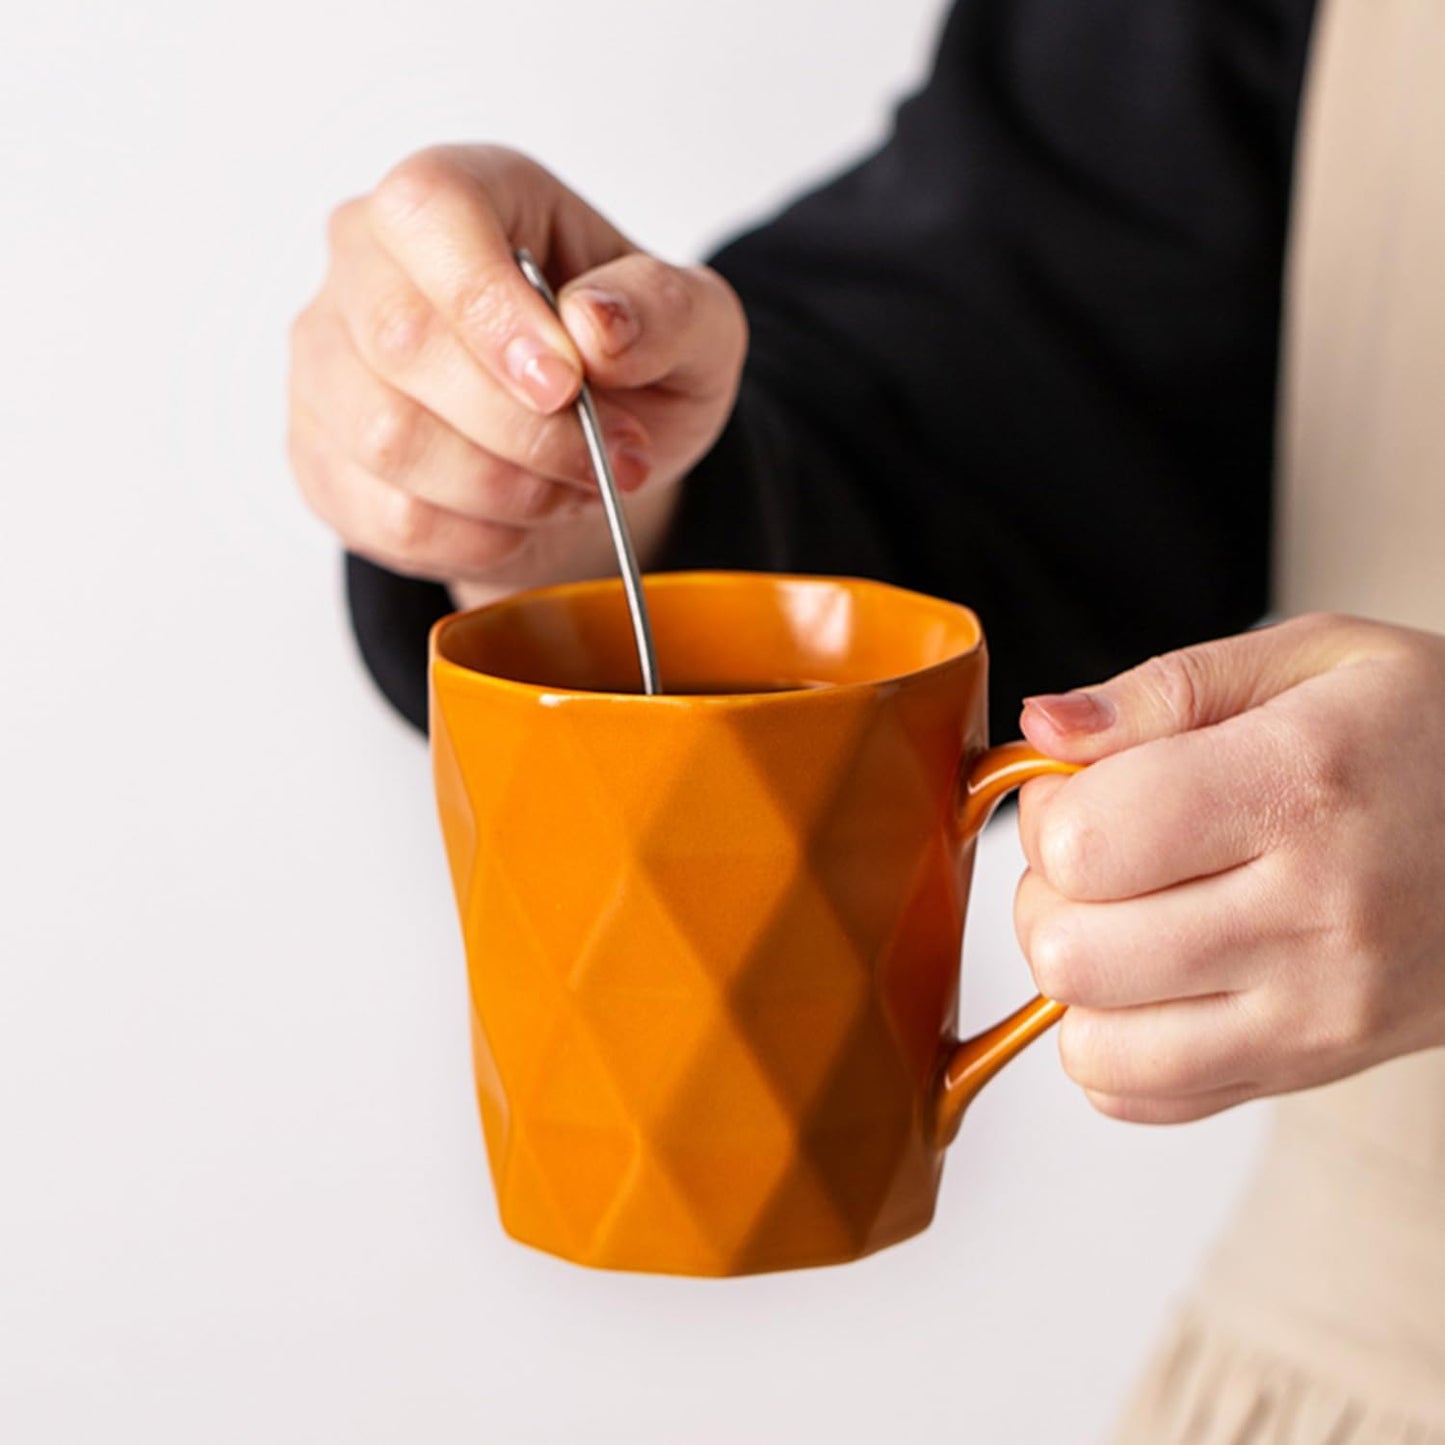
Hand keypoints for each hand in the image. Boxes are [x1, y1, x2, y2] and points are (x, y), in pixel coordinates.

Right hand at [287, 145, 747, 603]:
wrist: (594, 452)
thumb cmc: (636, 366)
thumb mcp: (697, 329)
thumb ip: (664, 312)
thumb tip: (595, 325)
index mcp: (464, 192)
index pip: (432, 212)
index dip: (490, 306)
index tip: (565, 388)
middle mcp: (368, 258)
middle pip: (401, 341)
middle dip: (521, 430)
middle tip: (604, 464)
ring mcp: (328, 357)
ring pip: (387, 439)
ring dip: (504, 491)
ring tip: (572, 491)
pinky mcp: (321, 452)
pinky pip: (383, 515)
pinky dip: (472, 540)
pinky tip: (521, 523)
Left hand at [1013, 613, 1444, 1122]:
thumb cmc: (1431, 736)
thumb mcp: (1316, 659)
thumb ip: (1163, 692)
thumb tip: (1041, 730)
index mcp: (1298, 786)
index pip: (1085, 841)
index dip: (1047, 812)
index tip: (1080, 791)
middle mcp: (1312, 915)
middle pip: (1070, 950)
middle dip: (1048, 894)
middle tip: (1100, 856)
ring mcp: (1317, 1012)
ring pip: (1092, 1041)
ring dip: (1077, 977)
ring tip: (1127, 918)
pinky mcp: (1315, 1069)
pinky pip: (1143, 1099)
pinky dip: (1115, 1045)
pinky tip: (1156, 980)